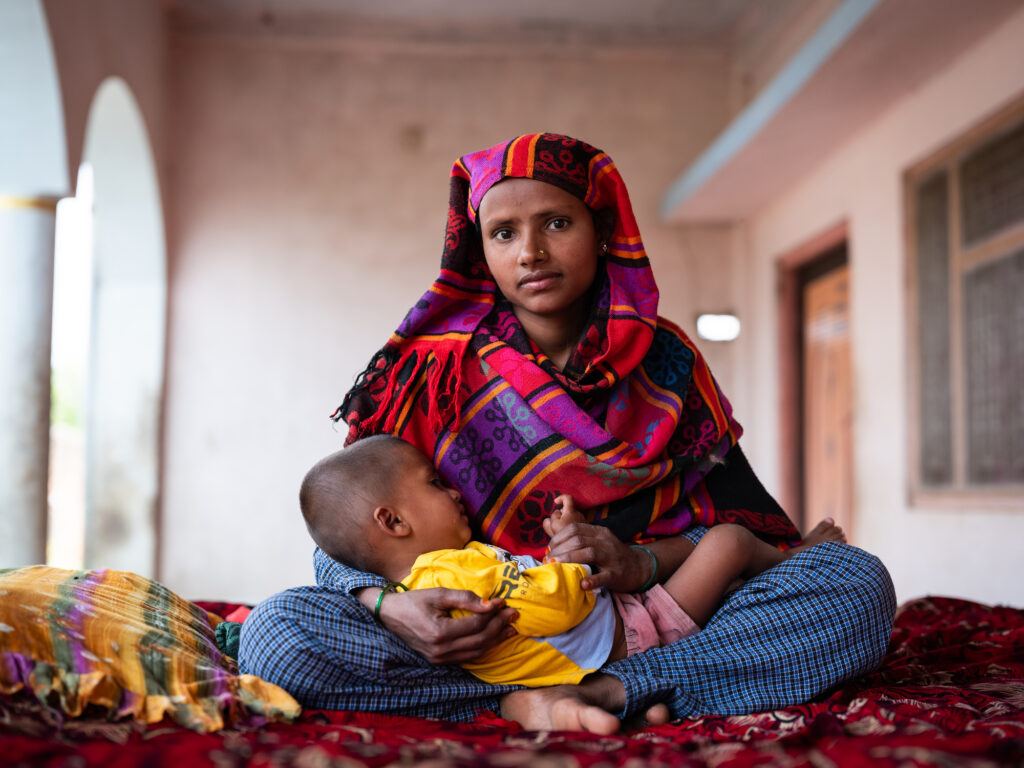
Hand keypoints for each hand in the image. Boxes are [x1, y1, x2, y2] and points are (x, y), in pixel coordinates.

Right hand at [368, 587, 516, 664]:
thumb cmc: (412, 601)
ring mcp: (439, 659)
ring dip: (495, 640)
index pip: (476, 624)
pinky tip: (492, 640)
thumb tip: (490, 603)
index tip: (503, 602)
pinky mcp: (439, 662)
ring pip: (476, 653)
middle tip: (513, 615)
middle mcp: (440, 651)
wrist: (388, 616)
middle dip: (499, 627)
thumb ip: (465, 598)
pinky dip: (482, 648)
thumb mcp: (438, 594)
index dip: (493, 613)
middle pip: (480, 640)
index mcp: (439, 633)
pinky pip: (467, 658)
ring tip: (509, 629)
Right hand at [543, 494, 584, 537]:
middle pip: (567, 510)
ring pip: (570, 518)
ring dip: (565, 523)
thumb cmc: (565, 535)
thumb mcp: (553, 524)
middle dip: (560, 515)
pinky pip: (574, 524)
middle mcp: (578, 514)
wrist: (578, 547)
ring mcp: (582, 521)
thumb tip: (557, 513)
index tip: (556, 502)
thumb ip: (553, 516)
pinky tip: (567, 536)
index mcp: (571, 511)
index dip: (561, 497)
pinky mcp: (584, 528)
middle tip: (554, 525)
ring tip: (561, 533)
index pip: (567, 498)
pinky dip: (569, 528)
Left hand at [544, 521, 650, 592]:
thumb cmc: (612, 556)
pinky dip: (592, 580)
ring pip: (589, 553)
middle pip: (578, 540)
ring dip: (569, 558)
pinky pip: (604, 576)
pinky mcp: (617, 574)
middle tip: (548, 560)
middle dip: (559, 549)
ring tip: (555, 566)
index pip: (574, 528)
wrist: (639, 567)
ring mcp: (612, 557)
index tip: (548, 548)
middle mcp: (605, 542)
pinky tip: (582, 584)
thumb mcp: (598, 542)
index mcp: (598, 532)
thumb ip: (580, 542)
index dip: (558, 537)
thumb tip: (552, 547)